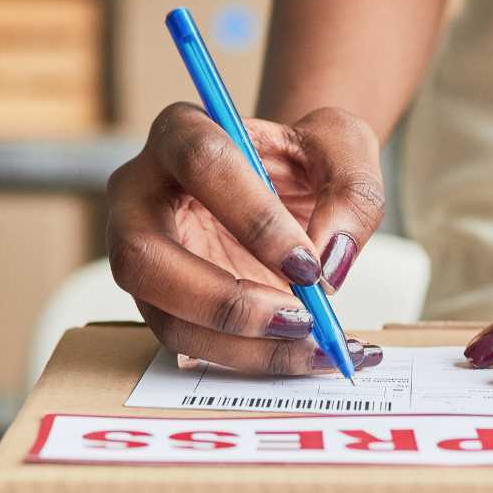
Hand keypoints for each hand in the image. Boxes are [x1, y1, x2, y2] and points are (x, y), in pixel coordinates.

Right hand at [108, 104, 385, 374]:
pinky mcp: (161, 301)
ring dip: (241, 344)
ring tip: (312, 345)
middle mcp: (141, 195)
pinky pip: (190, 343)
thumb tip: (329, 261)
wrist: (288, 187)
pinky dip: (250, 359)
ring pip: (164, 314)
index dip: (253, 217)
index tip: (308, 262)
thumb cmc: (304, 160)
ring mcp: (143, 255)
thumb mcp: (344, 149)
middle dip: (226, 301)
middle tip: (300, 319)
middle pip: (145, 255)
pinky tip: (305, 356)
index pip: (200, 163)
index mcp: (182, 132)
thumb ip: (350, 190)